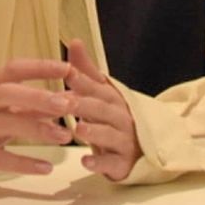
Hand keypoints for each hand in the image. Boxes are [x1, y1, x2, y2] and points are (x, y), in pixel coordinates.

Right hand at [0, 58, 76, 185]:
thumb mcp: (3, 111)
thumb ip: (33, 106)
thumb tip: (69, 99)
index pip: (13, 70)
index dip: (40, 67)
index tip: (68, 68)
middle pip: (6, 93)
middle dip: (38, 97)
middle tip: (67, 104)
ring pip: (4, 124)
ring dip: (37, 129)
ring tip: (65, 136)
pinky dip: (23, 162)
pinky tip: (46, 168)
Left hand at [65, 38, 142, 180]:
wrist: (141, 150)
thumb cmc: (113, 118)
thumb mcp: (102, 93)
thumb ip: (87, 71)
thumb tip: (74, 41)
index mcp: (114, 99)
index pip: (99, 88)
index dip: (84, 81)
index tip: (67, 74)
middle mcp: (122, 118)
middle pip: (103, 109)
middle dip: (84, 105)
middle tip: (63, 102)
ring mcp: (124, 141)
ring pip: (109, 135)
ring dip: (94, 131)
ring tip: (78, 128)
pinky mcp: (123, 164)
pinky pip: (112, 163)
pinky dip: (100, 163)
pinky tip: (86, 162)